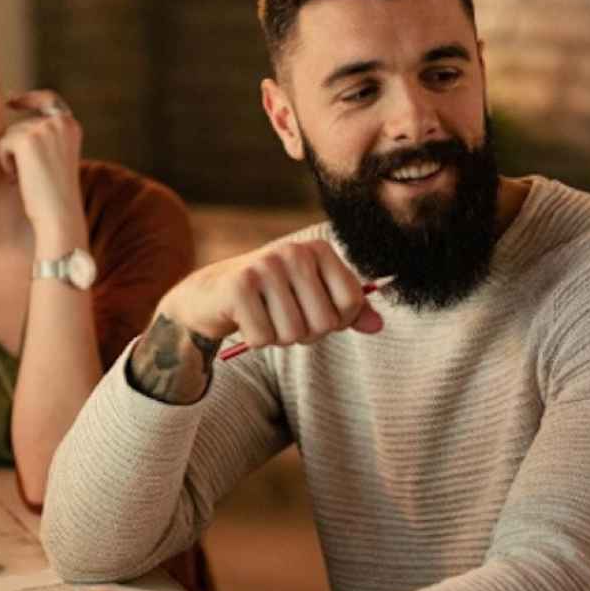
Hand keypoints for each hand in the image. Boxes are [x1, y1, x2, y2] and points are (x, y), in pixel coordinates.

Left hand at [0, 91, 86, 250]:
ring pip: (11, 134)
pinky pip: (3, 144)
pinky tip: (18, 178)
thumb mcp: (54, 157)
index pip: (49, 100)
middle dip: (19, 148)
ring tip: (25, 178)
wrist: (58, 214)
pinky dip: (5, 162)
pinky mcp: (27, 139)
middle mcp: (60, 122)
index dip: (29, 98)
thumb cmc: (53, 193)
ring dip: (12, 157)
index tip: (11, 101)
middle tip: (30, 176)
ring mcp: (44, 128)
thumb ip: (43, 136)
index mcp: (72, 126)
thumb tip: (15, 110)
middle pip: (23, 123)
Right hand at [158, 238, 383, 345]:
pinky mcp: (239, 286)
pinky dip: (255, 340)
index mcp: (319, 250)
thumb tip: (378, 326)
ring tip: (264, 316)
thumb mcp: (313, 298)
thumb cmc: (271, 298)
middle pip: (325, 323)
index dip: (336, 321)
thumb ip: (347, 309)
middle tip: (282, 317)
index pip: (352, 303)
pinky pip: (264, 338)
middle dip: (304, 333)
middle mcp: (294, 251)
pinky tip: (245, 319)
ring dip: (278, 337)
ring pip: (294, 334)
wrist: (211, 294)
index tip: (312, 312)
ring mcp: (265, 267)